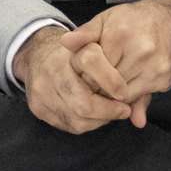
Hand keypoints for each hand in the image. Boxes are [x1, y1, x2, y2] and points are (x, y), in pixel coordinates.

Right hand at [12, 26, 131, 134]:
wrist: (37, 54)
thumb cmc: (75, 52)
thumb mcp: (96, 45)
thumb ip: (117, 64)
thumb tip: (132, 97)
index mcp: (68, 50)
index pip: (91, 61)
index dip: (112, 81)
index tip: (124, 93)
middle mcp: (51, 70)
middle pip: (84, 103)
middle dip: (108, 111)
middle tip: (124, 110)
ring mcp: (42, 91)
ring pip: (78, 119)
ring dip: (100, 120)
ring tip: (110, 112)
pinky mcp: (38, 107)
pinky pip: (68, 125)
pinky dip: (86, 123)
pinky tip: (93, 116)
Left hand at [61, 0, 170, 123]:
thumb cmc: (136, 19)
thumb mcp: (108, 19)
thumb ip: (85, 33)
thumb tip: (65, 43)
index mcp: (120, 36)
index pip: (93, 69)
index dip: (85, 74)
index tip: (84, 73)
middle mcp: (140, 53)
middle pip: (107, 85)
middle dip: (98, 86)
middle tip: (96, 80)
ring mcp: (155, 69)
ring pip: (123, 96)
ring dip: (113, 94)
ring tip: (110, 82)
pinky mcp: (164, 81)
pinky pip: (139, 98)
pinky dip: (129, 96)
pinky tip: (127, 83)